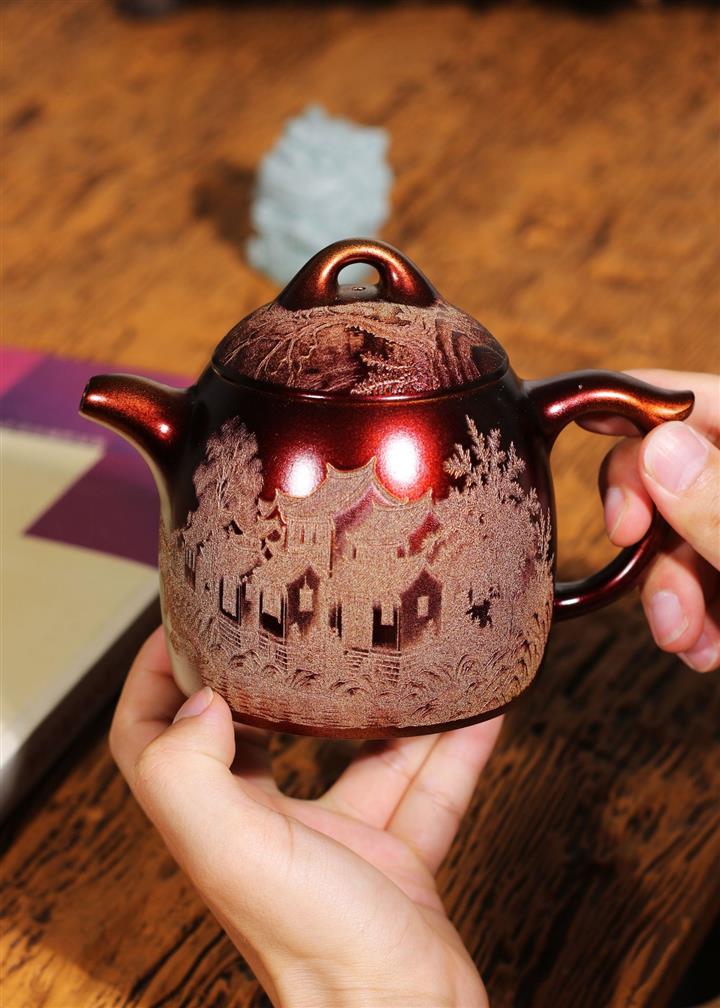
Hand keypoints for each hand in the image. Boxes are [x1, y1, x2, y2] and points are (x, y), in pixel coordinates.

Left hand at [110, 628, 499, 1007]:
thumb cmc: (318, 948)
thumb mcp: (235, 851)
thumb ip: (189, 775)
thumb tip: (198, 700)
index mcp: (220, 823)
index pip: (156, 739)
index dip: (157, 678)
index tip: (187, 622)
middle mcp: (271, 832)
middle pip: (260, 740)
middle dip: (274, 680)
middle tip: (298, 624)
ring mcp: (337, 848)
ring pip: (362, 759)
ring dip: (388, 712)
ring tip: (406, 656)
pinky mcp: (396, 863)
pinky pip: (428, 793)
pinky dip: (454, 754)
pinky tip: (480, 712)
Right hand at [596, 369, 719, 671]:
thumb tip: (658, 449)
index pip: (689, 401)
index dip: (630, 413)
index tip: (587, 439)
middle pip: (669, 475)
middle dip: (646, 530)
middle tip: (629, 552)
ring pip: (678, 539)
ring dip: (666, 592)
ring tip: (683, 637)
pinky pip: (700, 582)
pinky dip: (693, 618)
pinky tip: (701, 648)